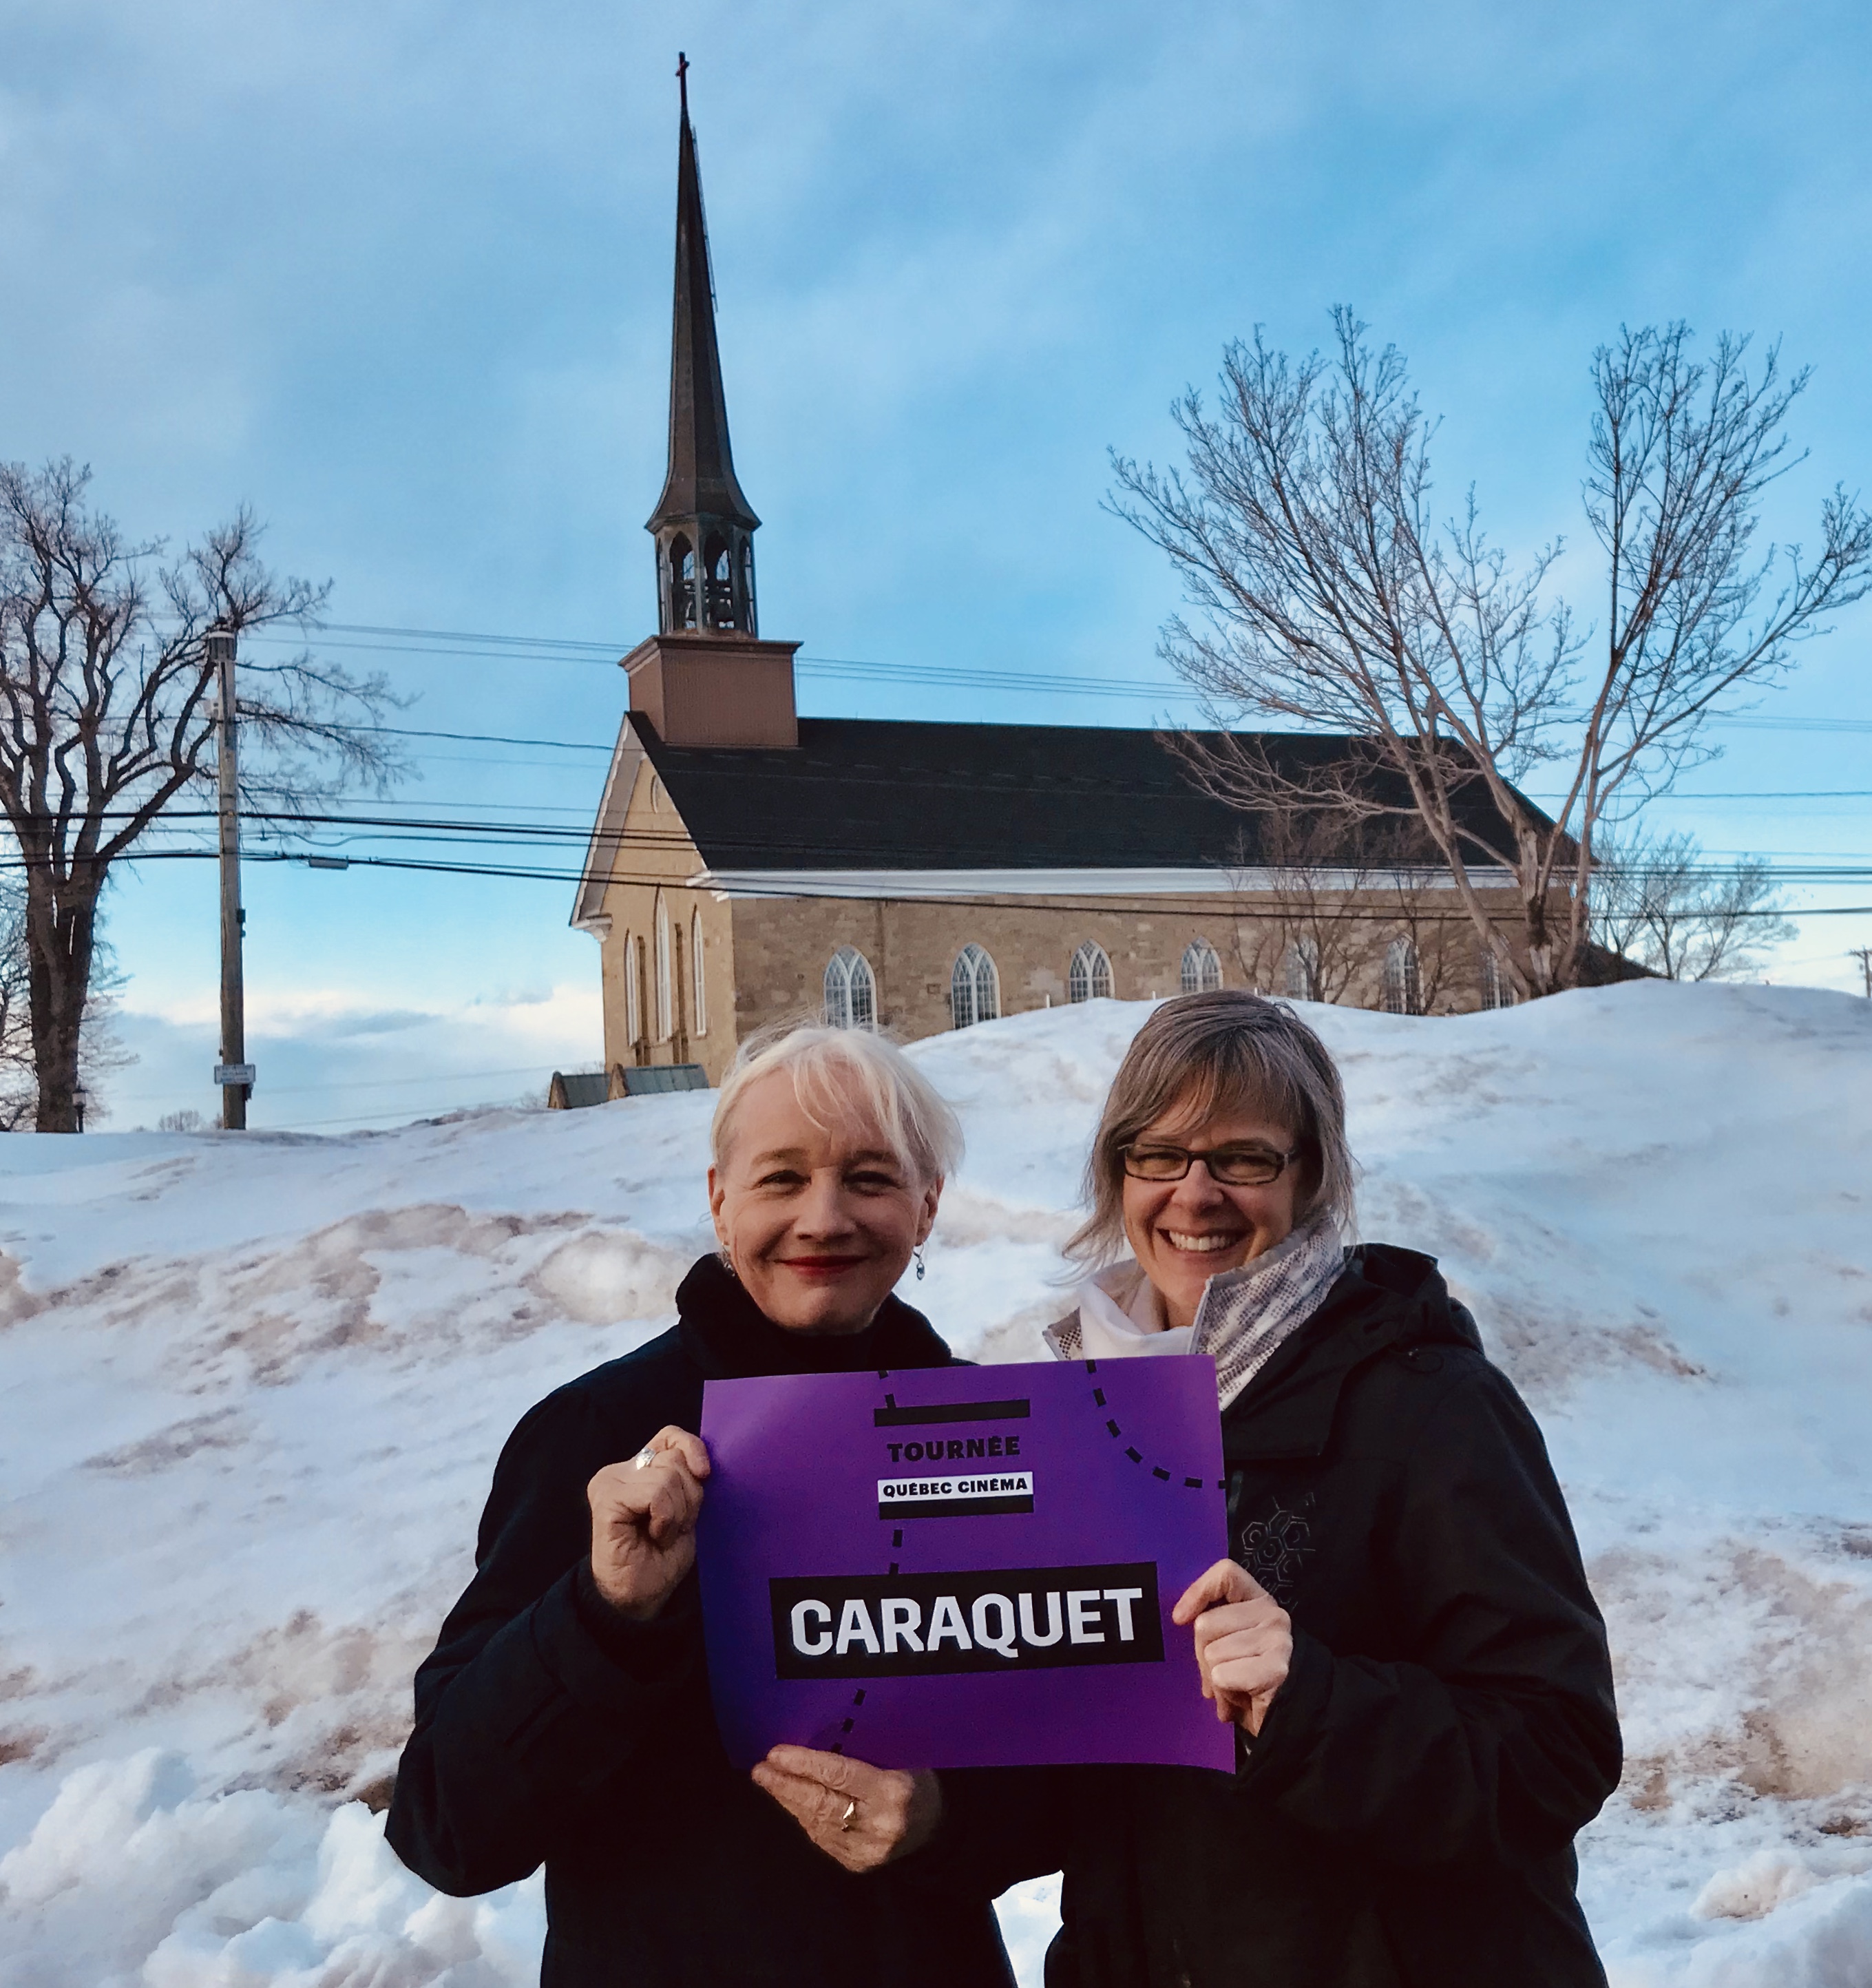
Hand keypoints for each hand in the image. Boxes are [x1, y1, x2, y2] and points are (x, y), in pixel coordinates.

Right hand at [586, 1426, 710, 1621]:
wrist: (639, 1597)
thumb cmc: (661, 1557)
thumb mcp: (686, 1509)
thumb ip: (687, 1478)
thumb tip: (701, 1461)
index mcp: (639, 1468)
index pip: (671, 1435)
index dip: (693, 1449)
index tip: (704, 1473)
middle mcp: (620, 1470)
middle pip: (675, 1459)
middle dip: (688, 1497)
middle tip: (672, 1526)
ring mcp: (610, 1481)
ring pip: (667, 1476)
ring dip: (677, 1513)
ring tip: (661, 1533)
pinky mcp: (606, 1498)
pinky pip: (655, 1493)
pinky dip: (665, 1519)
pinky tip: (653, 1535)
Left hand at [751, 1745, 942, 1873]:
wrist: (937, 1828)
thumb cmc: (916, 1779)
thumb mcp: (899, 1757)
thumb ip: (863, 1753)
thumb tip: (815, 1740)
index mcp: (891, 1790)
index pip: (839, 1775)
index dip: (804, 1764)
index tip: (776, 1753)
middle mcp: (878, 1824)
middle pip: (822, 1803)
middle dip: (786, 1786)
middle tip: (761, 1770)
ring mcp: (867, 1850)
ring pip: (817, 1822)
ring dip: (790, 1801)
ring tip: (769, 1781)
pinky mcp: (857, 1864)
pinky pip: (823, 1838)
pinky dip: (805, 1818)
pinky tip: (791, 1802)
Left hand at [1173, 1558, 1291, 1735]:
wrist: (1293, 1718)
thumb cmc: (1253, 1680)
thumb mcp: (1232, 1643)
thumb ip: (1213, 1626)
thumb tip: (1181, 1616)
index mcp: (1260, 1601)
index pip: (1227, 1574)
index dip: (1198, 1591)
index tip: (1180, 1617)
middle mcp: (1272, 1614)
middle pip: (1205, 1624)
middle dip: (1202, 1657)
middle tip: (1220, 1676)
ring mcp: (1277, 1640)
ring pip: (1211, 1654)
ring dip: (1215, 1680)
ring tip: (1235, 1688)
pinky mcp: (1276, 1668)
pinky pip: (1222, 1676)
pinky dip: (1224, 1694)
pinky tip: (1244, 1698)